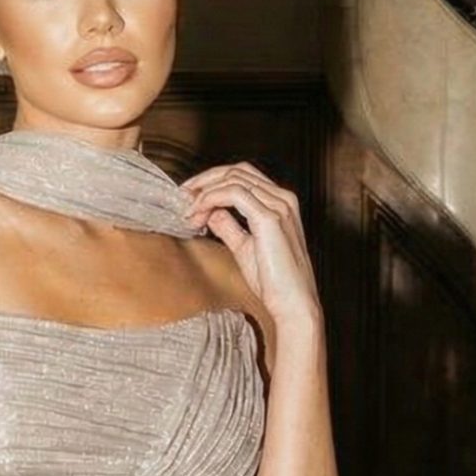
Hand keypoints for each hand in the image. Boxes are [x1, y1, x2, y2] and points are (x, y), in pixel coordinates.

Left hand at [180, 163, 320, 334]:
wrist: (293, 305)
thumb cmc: (274, 283)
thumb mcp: (245, 248)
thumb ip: (229, 227)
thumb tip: (210, 212)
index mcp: (281, 203)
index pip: (243, 176)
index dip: (213, 182)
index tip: (191, 199)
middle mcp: (283, 198)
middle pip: (237, 170)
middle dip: (205, 180)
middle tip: (182, 198)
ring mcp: (279, 205)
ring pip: (233, 178)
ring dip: (204, 192)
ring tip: (189, 213)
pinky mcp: (269, 217)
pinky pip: (232, 193)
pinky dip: (210, 199)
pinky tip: (198, 215)